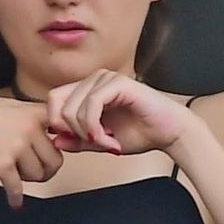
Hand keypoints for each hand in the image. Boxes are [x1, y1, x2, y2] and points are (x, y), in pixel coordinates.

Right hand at [0, 93, 62, 208]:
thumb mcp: (9, 107)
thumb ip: (32, 120)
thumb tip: (57, 139)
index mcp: (33, 113)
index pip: (64, 130)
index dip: (66, 143)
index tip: (62, 151)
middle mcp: (29, 128)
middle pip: (55, 161)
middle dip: (44, 169)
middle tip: (32, 170)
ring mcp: (17, 146)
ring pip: (38, 176)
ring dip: (27, 179)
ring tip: (14, 174)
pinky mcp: (3, 164)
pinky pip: (18, 189)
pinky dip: (15, 198)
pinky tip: (14, 201)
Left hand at [45, 69, 195, 158]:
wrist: (170, 133)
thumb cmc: (141, 133)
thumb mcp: (101, 141)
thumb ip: (78, 140)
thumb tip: (55, 140)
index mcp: (87, 90)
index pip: (54, 101)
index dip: (58, 125)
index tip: (80, 142)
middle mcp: (94, 80)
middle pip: (58, 104)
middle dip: (72, 131)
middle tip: (95, 144)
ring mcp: (105, 79)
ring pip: (73, 107)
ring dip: (87, 133)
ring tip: (108, 143)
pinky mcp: (118, 83)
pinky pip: (91, 105)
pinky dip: (95, 128)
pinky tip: (110, 139)